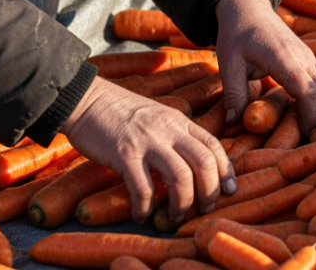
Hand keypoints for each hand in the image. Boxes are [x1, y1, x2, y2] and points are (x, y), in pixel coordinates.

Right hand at [59, 76, 233, 223]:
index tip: (229, 191)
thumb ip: (175, 135)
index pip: (214, 145)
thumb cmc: (120, 112)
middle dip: (209, 192)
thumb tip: (191, 165)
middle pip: (204, 163)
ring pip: (181, 177)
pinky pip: (143, 188)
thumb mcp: (157, 117)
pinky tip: (141, 214)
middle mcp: (168, 129)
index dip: (226, 171)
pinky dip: (146, 207)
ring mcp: (147, 141)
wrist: (86, 100)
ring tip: (175, 216)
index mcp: (179, 120)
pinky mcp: (124, 154)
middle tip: (203, 208)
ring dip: (182, 204)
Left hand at [215, 0, 315, 132]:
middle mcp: (303, 56)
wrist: (248, 8)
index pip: (307, 90)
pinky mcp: (309, 59)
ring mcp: (309, 57)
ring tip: (303, 129)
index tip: (302, 135)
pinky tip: (302, 113)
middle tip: (302, 140)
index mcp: (283, 58)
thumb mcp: (228, 64)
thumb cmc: (236, 35)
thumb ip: (233, 94)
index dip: (309, 116)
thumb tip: (233, 125)